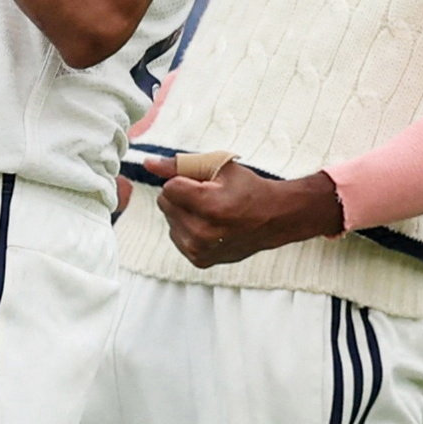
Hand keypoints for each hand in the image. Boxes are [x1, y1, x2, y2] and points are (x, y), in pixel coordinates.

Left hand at [142, 148, 344, 269]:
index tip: (205, 184)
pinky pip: (176, 236)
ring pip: (169, 220)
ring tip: (210, 212)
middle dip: (181, 195)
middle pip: (165, 203)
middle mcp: (202, 232)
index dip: (185, 180)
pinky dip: (187, 229)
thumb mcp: (218, 167)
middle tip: (209, 197)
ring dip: (183, 212)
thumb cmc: (247, 188)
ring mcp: (200, 249)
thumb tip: (148, 163)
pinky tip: (209, 226)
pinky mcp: (199, 260)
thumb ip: (180, 164)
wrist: (274, 218)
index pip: (169, 187)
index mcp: (209, 206)